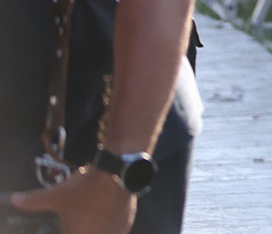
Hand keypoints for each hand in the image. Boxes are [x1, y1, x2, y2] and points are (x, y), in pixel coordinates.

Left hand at [11, 166, 134, 232]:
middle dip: (80, 228)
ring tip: (90, 214)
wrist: (118, 172)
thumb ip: (34, 201)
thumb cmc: (86, 189)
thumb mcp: (56, 195)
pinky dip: (106, 224)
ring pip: (100, 232)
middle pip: (84, 233)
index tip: (69, 224)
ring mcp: (116, 233)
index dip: (69, 228)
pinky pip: (113, 230)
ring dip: (95, 228)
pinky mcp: (126, 224)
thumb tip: (15, 200)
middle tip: (77, 219)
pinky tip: (102, 212)